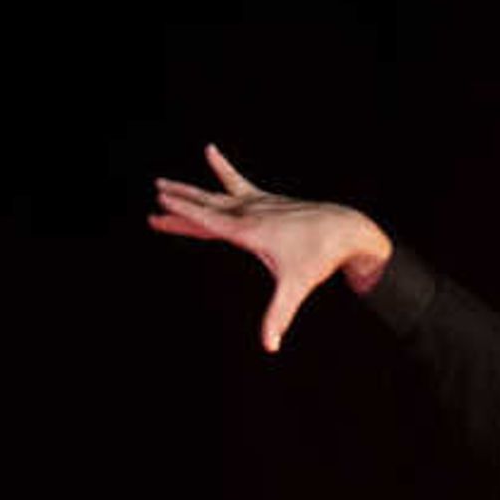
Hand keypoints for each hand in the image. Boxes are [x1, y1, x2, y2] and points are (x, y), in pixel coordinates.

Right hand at [147, 145, 393, 353]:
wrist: (345, 230)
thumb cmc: (320, 258)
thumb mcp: (295, 287)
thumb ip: (278, 316)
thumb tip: (270, 347)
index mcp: (250, 231)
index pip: (209, 220)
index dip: (184, 213)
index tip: (161, 203)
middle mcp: (250, 213)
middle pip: (207, 208)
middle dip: (180, 204)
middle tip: (154, 199)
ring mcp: (258, 203)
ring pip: (216, 196)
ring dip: (190, 192)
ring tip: (164, 184)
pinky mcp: (266, 200)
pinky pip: (238, 183)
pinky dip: (223, 170)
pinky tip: (210, 151)